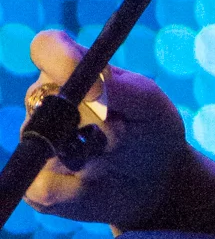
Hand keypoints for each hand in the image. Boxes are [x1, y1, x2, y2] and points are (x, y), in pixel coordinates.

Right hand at [22, 31, 214, 231]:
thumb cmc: (152, 130)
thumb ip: (123, 90)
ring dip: (83, 158)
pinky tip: (97, 184)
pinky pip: (43, 188)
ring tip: (110, 159)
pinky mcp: (36, 185)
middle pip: (36, 101)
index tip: (93, 87)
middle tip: (114, 136)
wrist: (154, 182)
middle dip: (76, 123)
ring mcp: (38, 144)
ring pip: (39, 148)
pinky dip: (77, 190)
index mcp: (75, 71)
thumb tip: (92, 85)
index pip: (48, 48)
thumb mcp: (150, 106)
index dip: (60, 58)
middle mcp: (48, 103)